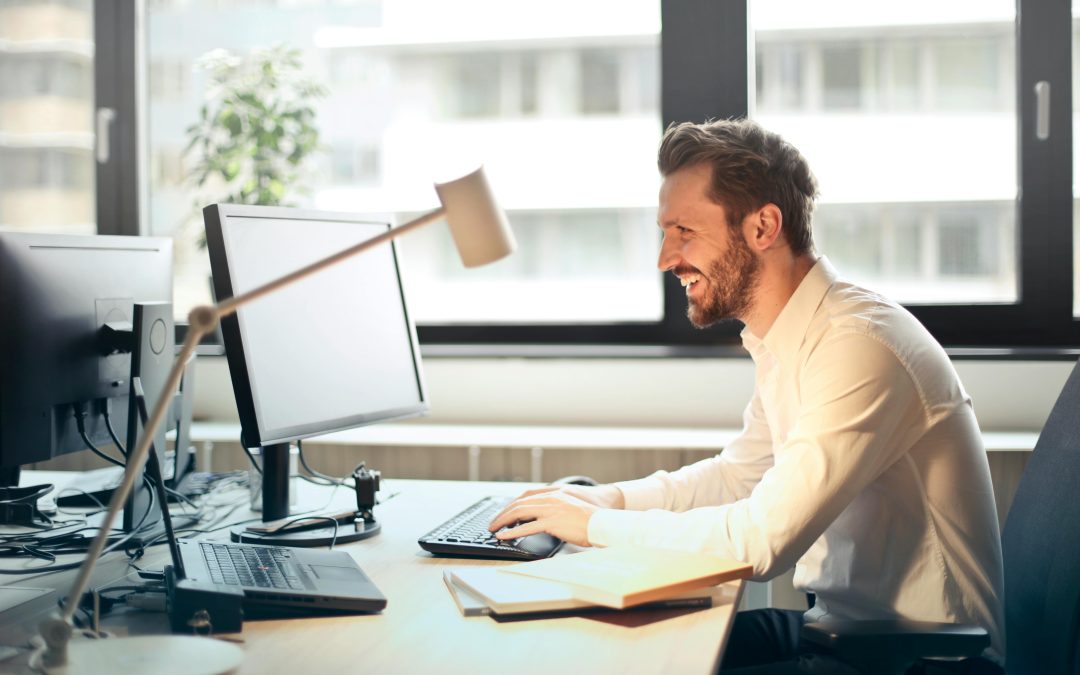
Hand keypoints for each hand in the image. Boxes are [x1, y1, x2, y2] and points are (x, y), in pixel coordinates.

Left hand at [487, 484, 623, 546]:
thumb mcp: (571, 506)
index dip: (513, 503)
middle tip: (493, 523)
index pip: (527, 495)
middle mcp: (551, 498)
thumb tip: (543, 517)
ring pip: (519, 512)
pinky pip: (527, 527)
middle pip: (519, 503)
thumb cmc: (591, 518)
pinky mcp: (552, 523)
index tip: (504, 512)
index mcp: (555, 493)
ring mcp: (551, 509)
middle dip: (503, 513)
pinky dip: (512, 532)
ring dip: (503, 521)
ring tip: (493, 529)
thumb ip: (556, 507)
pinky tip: (504, 536)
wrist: (604, 522)